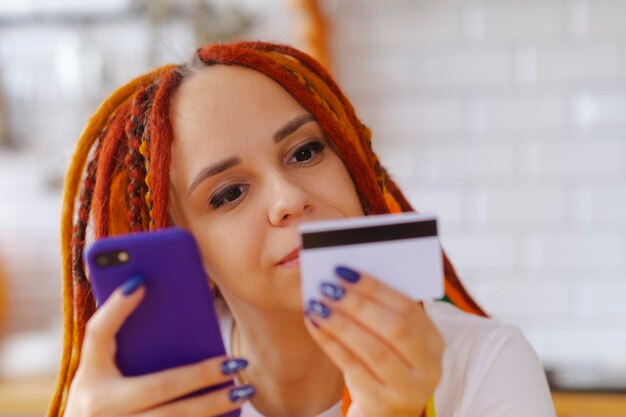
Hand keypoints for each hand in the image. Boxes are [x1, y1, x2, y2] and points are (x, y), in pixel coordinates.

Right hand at [63, 277, 254, 416]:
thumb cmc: (98, 395)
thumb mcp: (97, 368)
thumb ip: (114, 330)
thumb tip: (142, 285)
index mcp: (91, 379)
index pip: (99, 334)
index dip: (116, 309)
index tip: (143, 283)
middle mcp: (101, 411)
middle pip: (159, 387)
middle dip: (201, 375)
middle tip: (236, 363)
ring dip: (212, 407)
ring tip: (242, 390)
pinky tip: (230, 414)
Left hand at [304, 266, 443, 416]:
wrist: (382, 416)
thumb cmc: (381, 369)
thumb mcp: (392, 344)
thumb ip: (380, 313)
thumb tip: (345, 278)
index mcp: (435, 342)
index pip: (408, 308)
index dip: (375, 288)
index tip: (344, 271)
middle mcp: (429, 367)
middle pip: (394, 328)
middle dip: (358, 304)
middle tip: (328, 286)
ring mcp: (409, 390)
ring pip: (374, 349)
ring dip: (342, 323)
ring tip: (317, 304)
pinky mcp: (384, 404)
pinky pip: (354, 368)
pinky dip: (331, 343)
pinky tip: (314, 325)